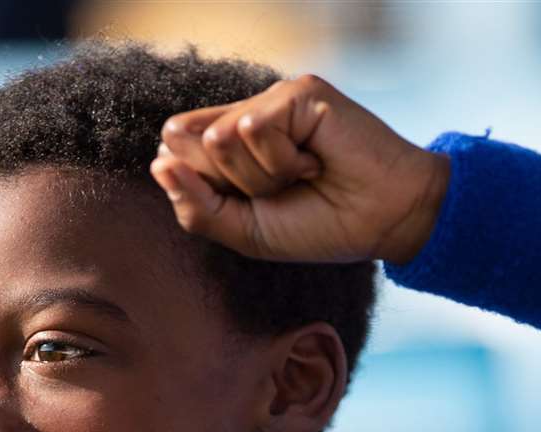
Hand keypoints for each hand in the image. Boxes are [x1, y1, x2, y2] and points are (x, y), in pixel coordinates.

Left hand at [149, 74, 448, 264]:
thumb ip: (195, 205)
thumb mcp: (244, 231)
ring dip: (261, 176)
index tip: (250, 205)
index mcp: (226, 149)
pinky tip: (316, 160)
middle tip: (279, 191)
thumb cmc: (319, 226)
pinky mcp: (295, 92)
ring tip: (302, 175)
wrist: (382, 222)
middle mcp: (243, 118)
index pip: (170, 154)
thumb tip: (158, 163)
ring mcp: (269, 102)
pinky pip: (252, 128)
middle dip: (230, 185)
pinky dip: (283, 161)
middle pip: (184, 142)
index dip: (198, 188)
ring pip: (219, 139)